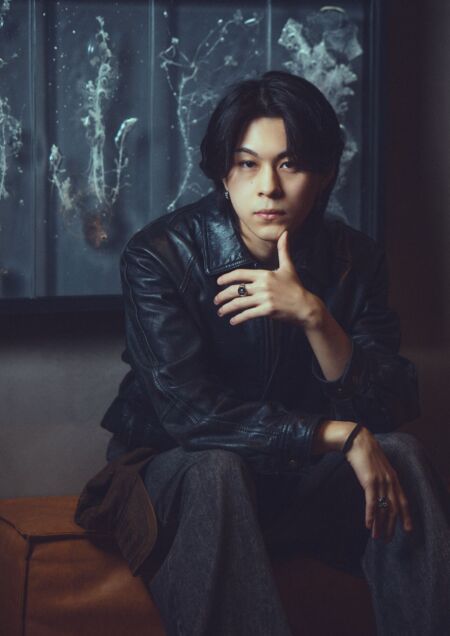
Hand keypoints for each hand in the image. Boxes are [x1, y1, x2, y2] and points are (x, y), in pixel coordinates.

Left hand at [215, 231, 321, 326]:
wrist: (305, 306)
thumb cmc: (296, 287)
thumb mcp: (288, 267)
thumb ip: (283, 250)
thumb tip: (285, 233)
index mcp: (265, 275)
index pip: (240, 274)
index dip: (226, 278)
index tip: (218, 282)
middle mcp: (263, 286)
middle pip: (236, 290)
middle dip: (222, 296)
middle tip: (216, 301)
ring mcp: (265, 299)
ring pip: (239, 303)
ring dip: (227, 309)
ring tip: (221, 312)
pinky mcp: (267, 311)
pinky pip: (248, 314)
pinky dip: (238, 318)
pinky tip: (233, 321)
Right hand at [345, 426, 412, 541]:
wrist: (358, 441)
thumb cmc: (366, 455)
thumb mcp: (378, 468)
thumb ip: (382, 480)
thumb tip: (380, 492)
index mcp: (394, 478)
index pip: (403, 501)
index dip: (406, 516)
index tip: (407, 530)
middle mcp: (390, 481)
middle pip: (394, 509)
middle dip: (391, 526)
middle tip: (388, 539)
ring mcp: (381, 482)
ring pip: (383, 508)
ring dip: (380, 525)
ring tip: (377, 537)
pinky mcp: (370, 481)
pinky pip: (371, 502)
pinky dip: (370, 515)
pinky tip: (368, 525)